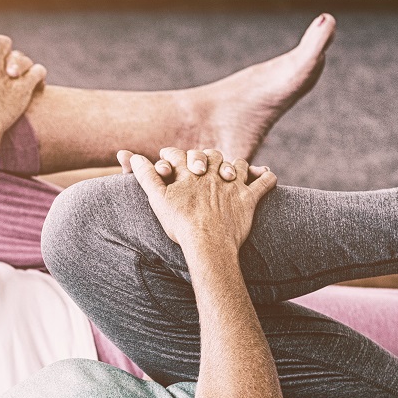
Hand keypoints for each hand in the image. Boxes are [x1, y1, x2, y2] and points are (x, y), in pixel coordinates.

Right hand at [125, 146, 276, 251]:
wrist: (208, 243)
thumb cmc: (180, 223)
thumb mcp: (157, 199)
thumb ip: (145, 176)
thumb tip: (131, 156)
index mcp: (190, 172)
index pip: (179, 155)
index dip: (172, 155)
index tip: (167, 158)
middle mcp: (213, 173)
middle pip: (211, 155)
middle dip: (206, 157)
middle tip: (202, 165)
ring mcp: (233, 184)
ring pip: (237, 164)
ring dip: (234, 164)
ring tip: (232, 170)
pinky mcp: (249, 199)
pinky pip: (263, 183)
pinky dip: (266, 177)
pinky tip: (266, 174)